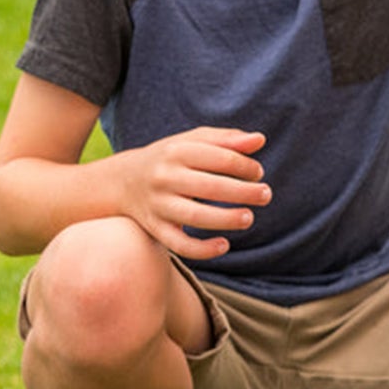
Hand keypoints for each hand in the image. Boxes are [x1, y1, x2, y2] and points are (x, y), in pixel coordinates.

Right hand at [116, 127, 269, 261]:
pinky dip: (202, 249)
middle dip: (244, 192)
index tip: (258, 173)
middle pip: (211, 187)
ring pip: (195, 216)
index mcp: (177, 151)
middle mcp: (165, 177)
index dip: (247, 167)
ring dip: (226, 219)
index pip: (221, 159)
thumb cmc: (171, 158)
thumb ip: (227, 139)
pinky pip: (178, 244)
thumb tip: (260, 140)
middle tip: (266, 195)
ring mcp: (158, 204)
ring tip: (248, 218)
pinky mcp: (154, 228)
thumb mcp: (194, 141)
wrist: (122, 181)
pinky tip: (224, 245)